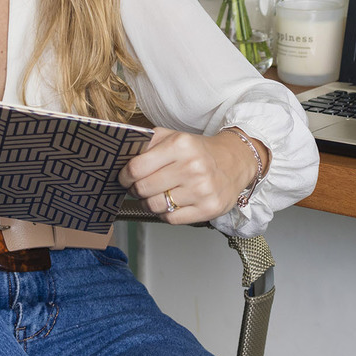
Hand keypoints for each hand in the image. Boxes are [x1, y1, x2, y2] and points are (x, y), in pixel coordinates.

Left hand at [118, 128, 267, 223]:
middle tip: (139, 187)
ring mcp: (201, 189)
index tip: (125, 177)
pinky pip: (171, 218)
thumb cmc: (199, 151)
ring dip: (149, 203)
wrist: (234, 161)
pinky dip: (165, 213)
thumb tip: (121, 154)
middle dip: (136, 190)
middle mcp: (192, 167)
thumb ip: (147, 142)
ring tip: (155, 195)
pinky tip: (171, 203)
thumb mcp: (174, 136)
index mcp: (180, 145)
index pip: (136, 167)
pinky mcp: (208, 208)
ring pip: (155, 205)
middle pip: (143, 189)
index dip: (125, 176)